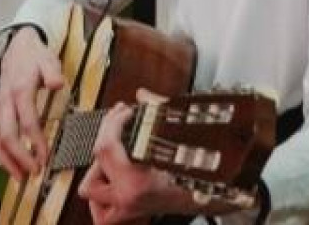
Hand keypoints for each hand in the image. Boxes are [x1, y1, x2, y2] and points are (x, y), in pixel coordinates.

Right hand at [0, 26, 64, 178]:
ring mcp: (0, 108)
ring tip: (21, 176)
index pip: (27, 121)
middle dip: (20, 157)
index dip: (36, 141)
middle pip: (7, 136)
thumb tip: (57, 83)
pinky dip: (3, 154)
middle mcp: (6, 102)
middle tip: (34, 171)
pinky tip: (14, 164)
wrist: (17, 47)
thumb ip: (53, 72)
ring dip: (8, 160)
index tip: (45, 157)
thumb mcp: (48, 59)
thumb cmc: (35, 56)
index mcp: (20, 91)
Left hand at [78, 103, 244, 223]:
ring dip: (97, 173)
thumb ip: (158, 111)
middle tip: (120, 133)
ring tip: (114, 159)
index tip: (124, 112)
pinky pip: (103, 213)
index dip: (112, 122)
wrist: (219, 198)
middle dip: (103, 144)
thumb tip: (143, 95)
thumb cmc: (205, 172)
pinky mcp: (131, 214)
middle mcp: (128, 198)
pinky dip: (103, 200)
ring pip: (90, 192)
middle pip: (93, 165)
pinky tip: (115, 184)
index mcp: (137, 181)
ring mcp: (128, 209)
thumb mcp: (181, 137)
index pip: (104, 146)